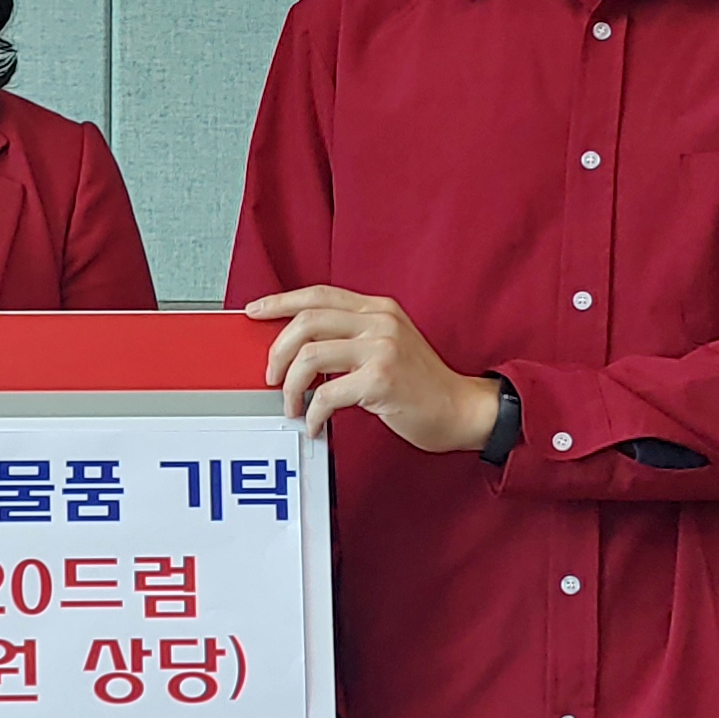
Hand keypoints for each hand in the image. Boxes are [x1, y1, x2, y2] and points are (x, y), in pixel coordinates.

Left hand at [246, 287, 497, 452]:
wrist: (463, 410)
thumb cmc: (422, 386)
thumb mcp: (390, 345)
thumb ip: (353, 337)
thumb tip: (301, 348)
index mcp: (378, 309)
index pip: (318, 294)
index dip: (280, 301)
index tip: (255, 311)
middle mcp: (379, 322)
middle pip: (306, 322)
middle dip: (278, 352)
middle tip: (272, 377)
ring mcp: (382, 349)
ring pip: (310, 356)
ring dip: (291, 386)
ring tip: (293, 405)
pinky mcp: (382, 380)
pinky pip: (326, 394)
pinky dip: (312, 413)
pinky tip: (315, 423)